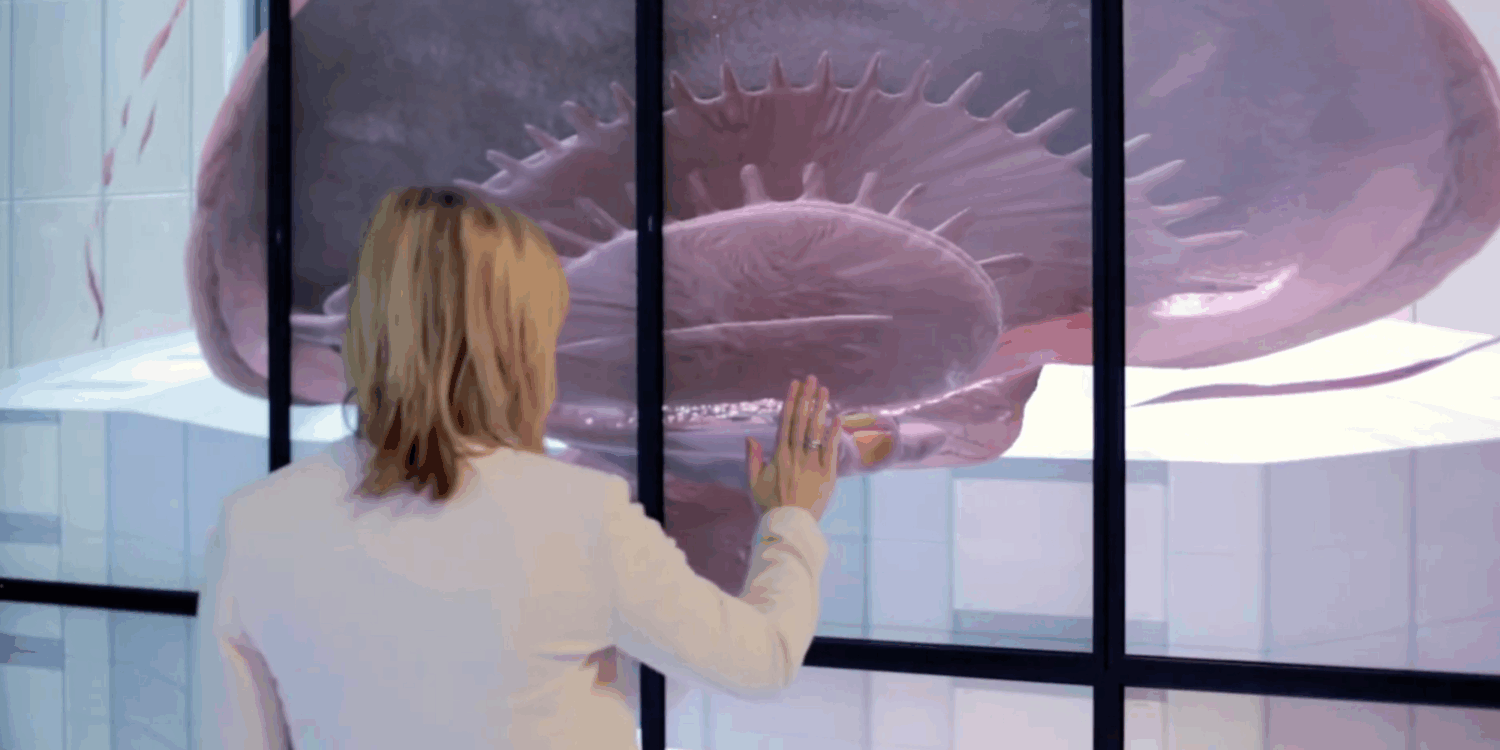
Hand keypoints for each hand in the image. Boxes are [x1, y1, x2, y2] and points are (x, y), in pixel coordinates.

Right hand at [745, 375, 841, 520]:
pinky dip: (834, 433)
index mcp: (779, 455)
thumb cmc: (770, 506)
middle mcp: (795, 455)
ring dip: (820, 409)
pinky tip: (837, 416)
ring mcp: (812, 464)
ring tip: (825, 390)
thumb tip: (750, 437)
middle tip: (812, 379)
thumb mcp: (754, 483)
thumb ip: (753, 459)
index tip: (795, 385)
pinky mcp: (827, 475)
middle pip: (802, 421)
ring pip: (816, 431)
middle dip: (807, 398)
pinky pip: (831, 450)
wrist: (789, 525)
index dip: (791, 402)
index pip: (785, 422)